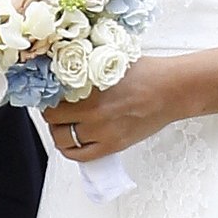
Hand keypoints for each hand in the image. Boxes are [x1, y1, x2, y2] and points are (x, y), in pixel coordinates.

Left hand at [43, 57, 183, 160]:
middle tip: (56, 109)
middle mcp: (92, 112)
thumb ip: (86, 70)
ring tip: (65, 124)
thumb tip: (63, 72)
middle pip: (53, 119)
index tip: (47, 95)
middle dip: (51, 114)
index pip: (50, 98)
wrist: (172, 90)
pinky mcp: (113, 145)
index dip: (46, 97)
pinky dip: (72, 150)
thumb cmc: (147, 73)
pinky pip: (81, 156)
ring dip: (59, 132)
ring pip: (63, 140)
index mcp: (89, 88)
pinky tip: (74, 141)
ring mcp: (102, 131)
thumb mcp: (110, 62)